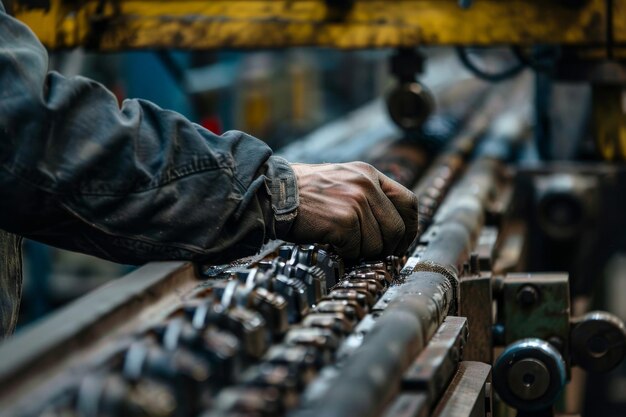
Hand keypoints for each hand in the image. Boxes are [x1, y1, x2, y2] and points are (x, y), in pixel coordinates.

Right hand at [284, 162, 417, 258]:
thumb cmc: (303, 193)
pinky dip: (345, 253)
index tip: (402, 242)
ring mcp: (356, 203)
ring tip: (343, 244)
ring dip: (361, 252)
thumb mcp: (341, 180)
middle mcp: (366, 185)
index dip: (410, 227)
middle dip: (388, 248)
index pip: (408, 201)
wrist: (273, 193)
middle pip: (397, 229)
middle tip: (374, 255)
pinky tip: (331, 244)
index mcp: (368, 174)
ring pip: (377, 244)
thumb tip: (391, 227)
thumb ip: (366, 195)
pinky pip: (357, 249)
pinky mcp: (343, 221)